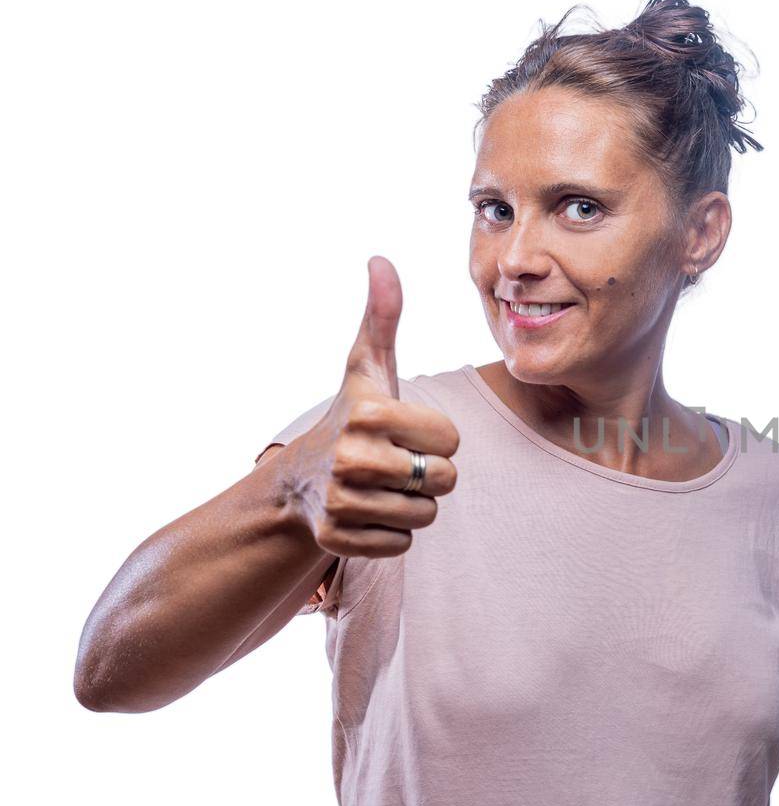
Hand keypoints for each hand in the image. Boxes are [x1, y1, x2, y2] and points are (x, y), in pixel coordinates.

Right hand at [289, 255, 460, 557]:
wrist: (299, 479)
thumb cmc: (351, 416)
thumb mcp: (367, 367)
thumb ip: (383, 316)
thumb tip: (381, 259)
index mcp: (368, 414)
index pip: (452, 441)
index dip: (438, 438)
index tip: (408, 432)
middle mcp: (350, 458)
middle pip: (444, 481)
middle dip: (432, 475)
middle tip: (398, 463)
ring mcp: (340, 501)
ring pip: (426, 516)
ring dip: (414, 504)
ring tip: (383, 486)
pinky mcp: (337, 540)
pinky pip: (402, 545)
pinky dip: (393, 533)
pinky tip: (369, 512)